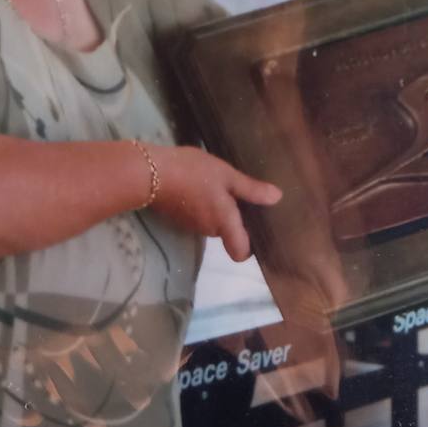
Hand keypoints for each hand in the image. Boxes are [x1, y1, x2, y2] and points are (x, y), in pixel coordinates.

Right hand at [152, 145, 281, 261]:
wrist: (150, 173)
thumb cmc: (193, 173)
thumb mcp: (226, 175)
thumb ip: (250, 189)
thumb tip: (277, 198)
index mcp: (224, 224)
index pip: (241, 253)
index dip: (252, 246)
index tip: (259, 227)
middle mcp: (209, 231)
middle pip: (230, 234)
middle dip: (238, 219)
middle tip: (248, 196)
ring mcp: (192, 225)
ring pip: (215, 223)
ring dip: (222, 209)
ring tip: (228, 186)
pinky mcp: (180, 216)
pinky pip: (201, 215)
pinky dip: (206, 205)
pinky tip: (207, 184)